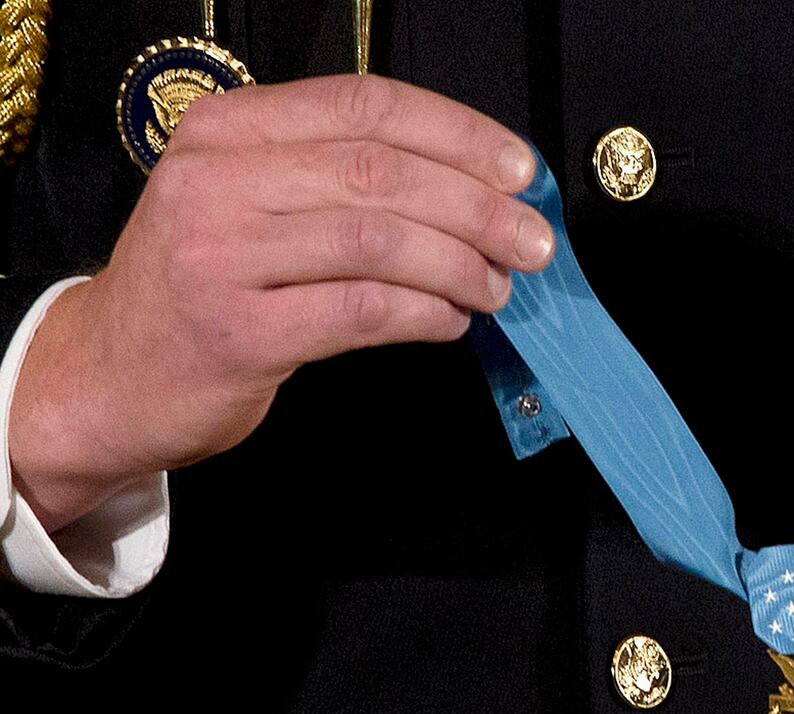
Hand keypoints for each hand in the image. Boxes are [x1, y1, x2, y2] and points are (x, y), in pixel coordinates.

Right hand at [11, 74, 552, 531]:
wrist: (108, 375)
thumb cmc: (202, 289)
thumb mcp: (249, 206)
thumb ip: (339, 185)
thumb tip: (476, 192)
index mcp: (228, 132)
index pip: (364, 105)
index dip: (457, 133)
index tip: (517, 168)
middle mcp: (217, 182)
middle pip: (380, 172)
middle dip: (477, 206)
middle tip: (532, 241)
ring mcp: (222, 257)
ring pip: (378, 241)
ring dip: (460, 265)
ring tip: (497, 287)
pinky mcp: (239, 333)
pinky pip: (361, 311)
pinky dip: (424, 314)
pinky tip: (450, 320)